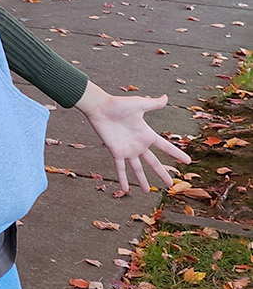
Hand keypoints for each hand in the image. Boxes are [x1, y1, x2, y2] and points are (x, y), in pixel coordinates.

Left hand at [76, 81, 190, 191]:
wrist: (100, 107)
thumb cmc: (119, 104)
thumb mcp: (139, 104)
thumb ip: (153, 103)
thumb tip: (167, 97)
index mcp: (147, 134)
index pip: (165, 147)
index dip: (176, 154)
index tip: (188, 161)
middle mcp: (139, 145)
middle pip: (154, 163)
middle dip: (162, 173)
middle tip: (171, 185)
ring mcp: (128, 150)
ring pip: (138, 169)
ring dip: (143, 181)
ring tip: (148, 191)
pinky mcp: (116, 152)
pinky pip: (120, 168)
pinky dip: (123, 179)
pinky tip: (126, 189)